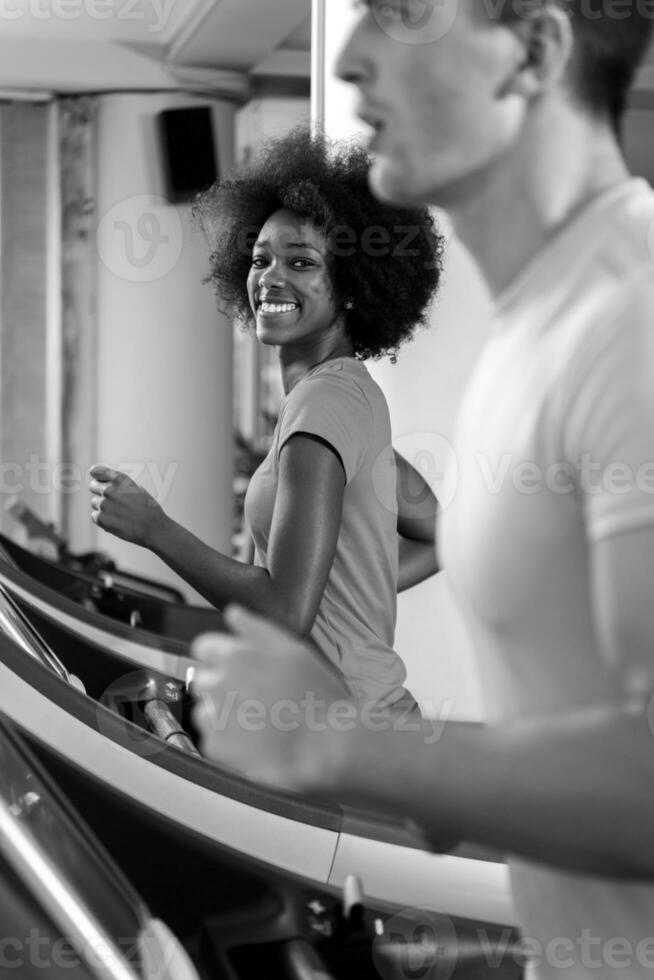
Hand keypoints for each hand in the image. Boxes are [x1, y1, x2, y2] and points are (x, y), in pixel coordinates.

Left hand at [88, 464, 164, 547]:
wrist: (153, 528)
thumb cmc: (149, 510)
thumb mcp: (137, 490)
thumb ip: (122, 486)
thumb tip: (111, 486)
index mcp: (120, 479)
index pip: (96, 471)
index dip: (97, 475)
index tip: (98, 479)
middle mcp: (109, 489)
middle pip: (93, 485)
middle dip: (99, 491)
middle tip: (111, 500)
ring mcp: (103, 504)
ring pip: (95, 503)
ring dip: (103, 507)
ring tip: (119, 514)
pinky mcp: (100, 518)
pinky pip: (95, 516)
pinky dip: (103, 520)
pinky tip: (117, 522)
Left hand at [191, 605, 357, 793]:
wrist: (327, 742)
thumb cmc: (315, 693)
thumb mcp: (292, 648)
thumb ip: (255, 628)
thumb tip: (232, 613)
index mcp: (235, 655)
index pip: (203, 647)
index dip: (219, 656)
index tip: (237, 667)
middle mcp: (218, 683)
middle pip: (203, 679)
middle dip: (221, 685)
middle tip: (253, 696)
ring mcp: (215, 716)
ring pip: (205, 709)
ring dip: (223, 713)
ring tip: (257, 720)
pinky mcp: (216, 746)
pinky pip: (213, 739)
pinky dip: (228, 741)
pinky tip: (255, 739)